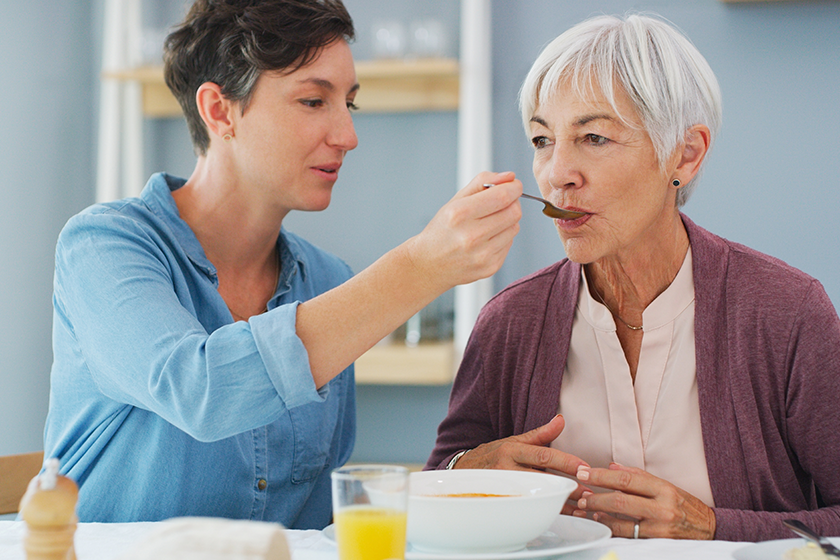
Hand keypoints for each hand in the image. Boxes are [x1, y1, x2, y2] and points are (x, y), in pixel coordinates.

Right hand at [405, 171, 521, 291]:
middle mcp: (471, 236)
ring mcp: (482, 255)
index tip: (514, 185)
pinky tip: (487, 239)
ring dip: (508, 221)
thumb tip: (509, 177)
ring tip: (490, 223)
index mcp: (459, 214)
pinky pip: (509, 243)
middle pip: (514, 212)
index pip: (502, 196)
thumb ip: (482, 183)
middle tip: (501, 203)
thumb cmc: (442, 230)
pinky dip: (503, 237)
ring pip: (515, 227)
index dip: (514, 188)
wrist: (428, 265)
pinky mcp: (490, 267)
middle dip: (513, 203)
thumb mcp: (455, 201)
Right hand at [454, 415, 590, 514]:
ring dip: (559, 503)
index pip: (543, 455)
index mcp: (512, 450)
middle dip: (566, 487)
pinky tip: (559, 514)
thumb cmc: (493, 455)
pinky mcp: (501, 501)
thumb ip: (541, 434)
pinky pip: (526, 507)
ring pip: (535, 496)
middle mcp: (507, 468)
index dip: (565, 462)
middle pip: (542, 478)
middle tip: (589, 494)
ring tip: (579, 508)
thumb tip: (561, 420)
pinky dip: (544, 511)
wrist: (462, 470)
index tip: (584, 467)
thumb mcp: (514, 440)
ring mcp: (503, 487)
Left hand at [573, 463, 715, 539]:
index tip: (584, 472)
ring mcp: (661, 526)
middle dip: (596, 496)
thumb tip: (612, 466)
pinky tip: (602, 522)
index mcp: (664, 487)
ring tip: (586, 508)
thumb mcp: (666, 485)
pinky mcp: (658, 542)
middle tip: (580, 493)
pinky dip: (612, 528)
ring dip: (600, 514)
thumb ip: (639, 476)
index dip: (601, 475)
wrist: (710, 530)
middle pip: (621, 499)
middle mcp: (663, 506)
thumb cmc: (685, 505)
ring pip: (622, 520)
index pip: (626, 479)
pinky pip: (630, 535)